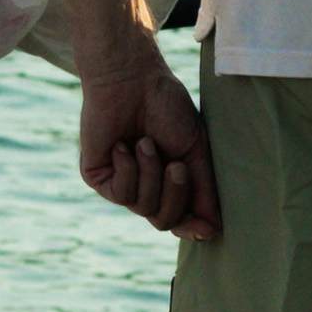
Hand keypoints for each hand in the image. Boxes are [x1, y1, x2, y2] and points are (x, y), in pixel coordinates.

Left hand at [73, 38, 216, 239]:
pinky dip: (130, 169)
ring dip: (151, 174)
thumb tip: (214, 232)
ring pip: (144, 209)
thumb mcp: (195, 151)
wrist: (132, 78)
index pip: (181, 220)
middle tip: (176, 165)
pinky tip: (124, 145)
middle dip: (176, 194)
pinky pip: (121, 194)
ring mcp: (120, 182)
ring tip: (146, 142)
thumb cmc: (166, 107)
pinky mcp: (98, 176)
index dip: (193, 228)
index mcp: (168, 181)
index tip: (208, 229)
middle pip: (164, 221)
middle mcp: (144, 186)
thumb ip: (204, 191)